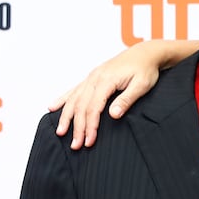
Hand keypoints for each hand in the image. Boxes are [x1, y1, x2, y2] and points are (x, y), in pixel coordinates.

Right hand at [48, 44, 162, 149]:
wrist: (145, 53)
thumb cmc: (146, 69)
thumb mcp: (142, 85)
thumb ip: (127, 99)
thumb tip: (113, 114)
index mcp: (106, 80)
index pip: (93, 108)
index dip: (90, 126)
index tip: (89, 142)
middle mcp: (95, 78)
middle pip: (81, 106)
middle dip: (77, 127)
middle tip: (75, 146)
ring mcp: (91, 77)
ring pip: (74, 99)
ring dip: (66, 117)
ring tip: (60, 132)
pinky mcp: (92, 78)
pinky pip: (74, 90)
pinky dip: (63, 100)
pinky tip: (53, 108)